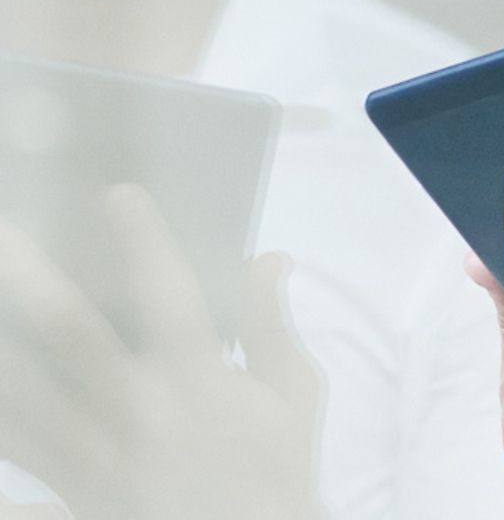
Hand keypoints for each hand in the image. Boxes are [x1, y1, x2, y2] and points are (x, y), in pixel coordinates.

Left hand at [0, 185, 327, 519]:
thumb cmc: (276, 472)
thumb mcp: (293, 395)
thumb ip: (272, 324)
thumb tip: (270, 260)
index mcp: (200, 381)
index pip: (169, 295)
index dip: (144, 241)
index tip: (119, 195)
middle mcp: (138, 412)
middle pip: (70, 334)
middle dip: (30, 277)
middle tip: (2, 227)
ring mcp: (92, 457)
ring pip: (21, 394)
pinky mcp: (68, 491)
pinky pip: (14, 459)